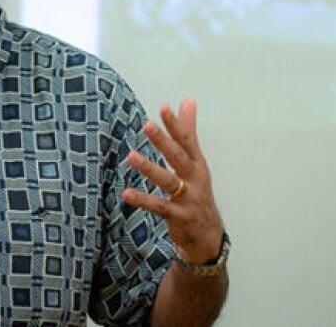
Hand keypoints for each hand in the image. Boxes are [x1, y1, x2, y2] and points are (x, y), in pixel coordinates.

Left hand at [123, 98, 222, 263]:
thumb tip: (188, 101)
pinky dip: (143, 200)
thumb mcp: (195, 161)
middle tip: (147, 124)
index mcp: (197, 164)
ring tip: (132, 156)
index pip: (187, 140)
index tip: (164, 107)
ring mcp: (188, 198)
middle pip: (178, 157)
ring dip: (150, 168)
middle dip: (163, 140)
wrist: (209, 235)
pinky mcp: (179, 216)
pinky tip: (126, 194)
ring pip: (168, 181)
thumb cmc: (197, 192)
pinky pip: (159, 207)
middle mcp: (195, 179)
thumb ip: (188, 131)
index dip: (176, 124)